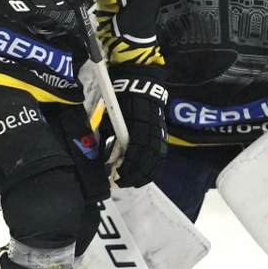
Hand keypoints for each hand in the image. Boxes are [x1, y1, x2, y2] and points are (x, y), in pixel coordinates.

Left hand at [102, 71, 168, 187]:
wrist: (139, 86)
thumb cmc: (121, 103)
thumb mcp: (110, 120)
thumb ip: (109, 140)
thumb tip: (104, 161)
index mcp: (136, 129)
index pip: (134, 155)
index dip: (127, 169)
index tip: (117, 177)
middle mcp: (151, 133)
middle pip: (147, 161)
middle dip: (135, 175)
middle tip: (123, 182)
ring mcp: (160, 134)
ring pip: (156, 161)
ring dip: (146, 174)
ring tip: (135, 182)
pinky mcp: (163, 135)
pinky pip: (161, 156)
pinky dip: (154, 167)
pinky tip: (147, 173)